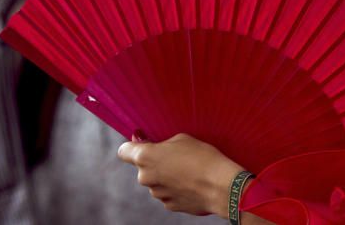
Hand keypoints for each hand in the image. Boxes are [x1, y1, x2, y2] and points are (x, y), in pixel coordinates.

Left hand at [117, 133, 243, 216]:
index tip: (142, 143)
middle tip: (174, 155)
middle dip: (154, 161)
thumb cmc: (202, 156)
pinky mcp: (169, 205)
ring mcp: (157, 193)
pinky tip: (191, 182)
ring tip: (187, 170)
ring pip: (156, 181)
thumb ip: (160, 143)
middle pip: (142, 167)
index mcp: (145, 157)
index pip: (124, 151)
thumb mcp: (180, 139)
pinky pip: (168, 193)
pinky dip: (175, 188)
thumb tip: (149, 145)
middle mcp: (146, 177)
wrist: (221, 186)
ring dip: (166, 175)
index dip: (132, 146)